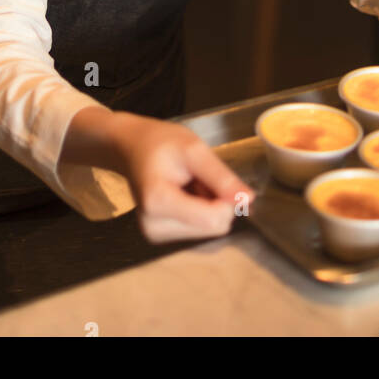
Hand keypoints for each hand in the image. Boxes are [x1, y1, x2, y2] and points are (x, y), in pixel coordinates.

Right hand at [108, 112, 254, 243]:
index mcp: (158, 202)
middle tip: (198, 177)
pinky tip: (185, 193)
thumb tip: (247, 199)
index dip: (226, 200)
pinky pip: (197, 230)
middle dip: (215, 202)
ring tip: (189, 183)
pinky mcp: (158, 236)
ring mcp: (155, 234)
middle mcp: (154, 226)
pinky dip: (199, 211)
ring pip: (207, 230)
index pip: (213, 220)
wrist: (131, 146)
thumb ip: (220, 176)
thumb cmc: (159, 142)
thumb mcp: (193, 148)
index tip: (217, 176)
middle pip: (212, 228)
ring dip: (207, 206)